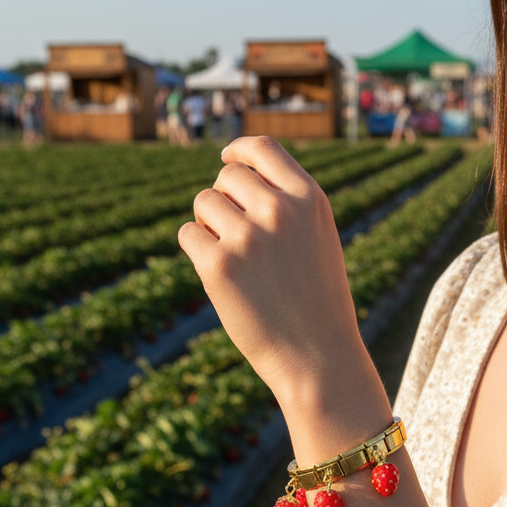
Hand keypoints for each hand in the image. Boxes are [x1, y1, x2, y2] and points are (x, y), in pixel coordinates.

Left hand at [178, 137, 363, 400]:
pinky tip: (221, 275)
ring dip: (209, 225)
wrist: (318, 357)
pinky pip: (188, 235)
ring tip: (235, 259)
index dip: (238, 151)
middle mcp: (280, 211)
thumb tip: (233, 172)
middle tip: (237, 235)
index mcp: (310, 200)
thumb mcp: (318, 239)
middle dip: (225, 199)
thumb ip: (287, 203)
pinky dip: (197, 251)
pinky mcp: (218, 266)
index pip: (262, 149)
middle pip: (227, 177)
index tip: (227, 160)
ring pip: (203, 203)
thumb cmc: (318, 300)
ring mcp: (248, 238)